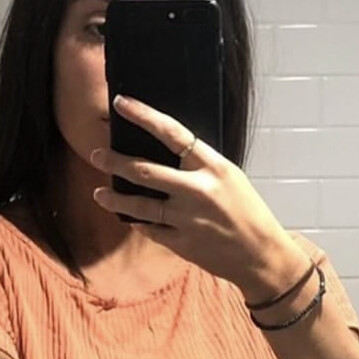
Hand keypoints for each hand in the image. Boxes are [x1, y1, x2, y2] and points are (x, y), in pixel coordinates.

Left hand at [88, 95, 304, 297]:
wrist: (260, 254)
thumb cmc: (247, 212)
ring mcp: (187, 219)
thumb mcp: (229, 178)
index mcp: (213, 167)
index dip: (143, 115)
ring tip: (99, 193)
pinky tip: (130, 218)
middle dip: (115, 162)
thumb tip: (165, 153)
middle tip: (97, 155)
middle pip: (145, 171)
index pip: (172, 132)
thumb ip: (199, 166)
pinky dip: (139, 223)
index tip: (121, 103)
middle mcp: (197, 190)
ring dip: (115, 198)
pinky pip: (150, 230)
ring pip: (139, 205)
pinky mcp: (182, 243)